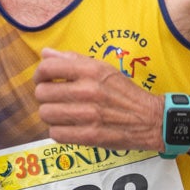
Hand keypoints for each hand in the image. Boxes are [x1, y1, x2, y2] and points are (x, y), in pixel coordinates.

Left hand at [34, 49, 164, 150]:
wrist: (150, 120)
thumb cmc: (125, 93)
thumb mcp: (103, 69)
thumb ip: (73, 60)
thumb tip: (46, 53)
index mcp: (91, 70)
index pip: (48, 68)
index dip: (39, 74)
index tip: (43, 80)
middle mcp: (88, 91)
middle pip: (42, 93)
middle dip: (44, 96)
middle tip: (54, 99)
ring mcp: (88, 115)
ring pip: (46, 114)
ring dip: (51, 115)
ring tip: (62, 114)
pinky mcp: (89, 136)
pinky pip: (55, 134)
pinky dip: (58, 132)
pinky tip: (68, 127)